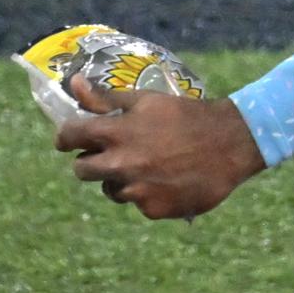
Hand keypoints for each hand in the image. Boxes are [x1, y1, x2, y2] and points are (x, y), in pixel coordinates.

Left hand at [53, 76, 266, 219]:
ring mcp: (138, 190)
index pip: (71, 136)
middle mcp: (122, 164)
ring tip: (144, 165)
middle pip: (82, 170)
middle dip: (88, 161)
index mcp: (117, 132)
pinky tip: (163, 179)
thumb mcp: (145, 100)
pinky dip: (144, 193)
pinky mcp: (154, 209)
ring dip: (118, 179)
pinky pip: (137, 203)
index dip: (64, 137)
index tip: (66, 140)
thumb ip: (105, 98)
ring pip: (109, 190)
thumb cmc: (184, 115)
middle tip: (106, 155)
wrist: (229, 144)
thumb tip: (73, 82)